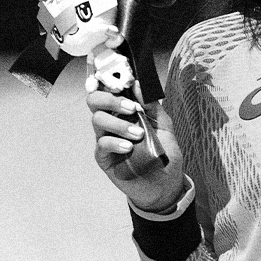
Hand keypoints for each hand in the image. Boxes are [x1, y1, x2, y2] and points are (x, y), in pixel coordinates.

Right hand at [87, 88, 185, 212]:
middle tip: (131, 108)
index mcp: (125, 109)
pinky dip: (114, 142)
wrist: (166, 183)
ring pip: (97, 120)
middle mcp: (112, 120)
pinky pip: (101, 144)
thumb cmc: (164, 152)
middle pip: (95, 100)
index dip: (107, 79)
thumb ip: (152, 105)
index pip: (109, 89)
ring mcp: (106, 138)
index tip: (120, 78)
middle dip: (110, 99)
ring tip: (138, 134)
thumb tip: (139, 85)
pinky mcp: (104, 157)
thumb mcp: (164, 125)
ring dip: (118, 124)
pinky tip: (128, 147)